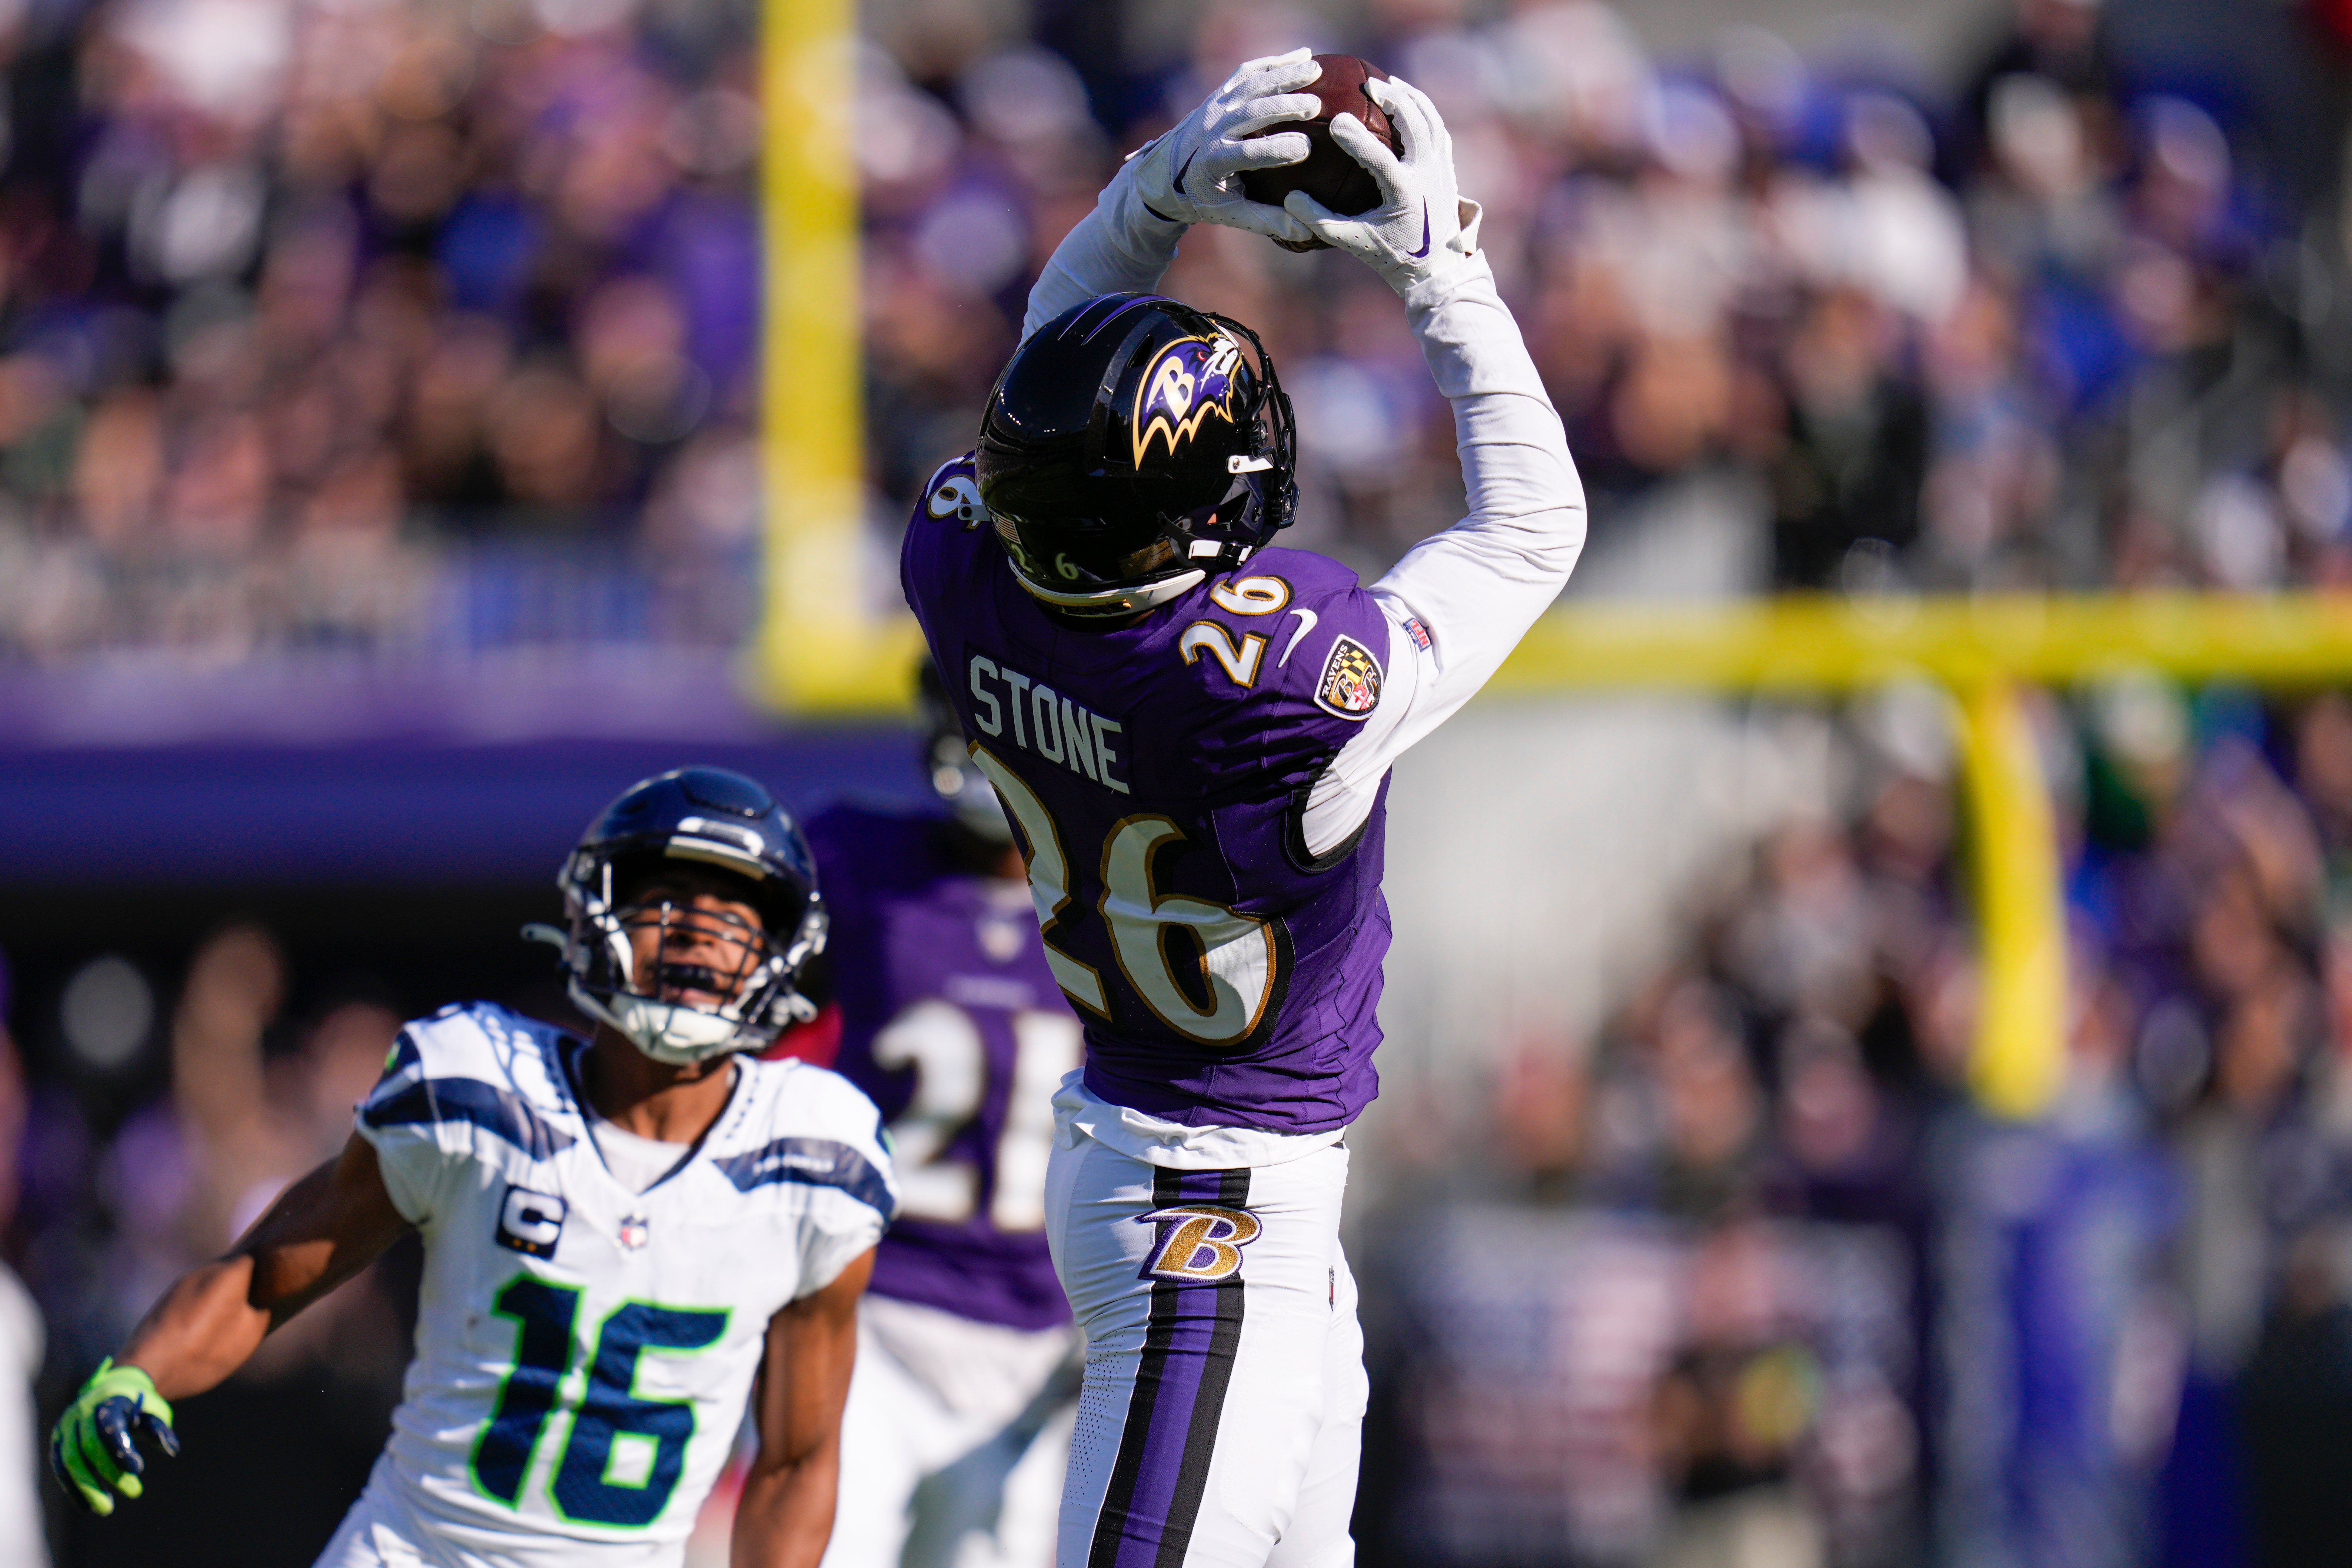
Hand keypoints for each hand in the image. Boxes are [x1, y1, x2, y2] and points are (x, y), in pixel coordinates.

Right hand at [50, 1358, 177, 1515]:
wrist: (111, 1390)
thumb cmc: (139, 1406)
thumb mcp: (154, 1412)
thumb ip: (160, 1430)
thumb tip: (173, 1450)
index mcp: (108, 1400)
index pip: (109, 1425)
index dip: (121, 1448)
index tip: (139, 1469)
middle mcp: (82, 1411)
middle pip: (88, 1446)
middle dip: (109, 1473)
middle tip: (135, 1492)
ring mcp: (66, 1426)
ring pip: (69, 1460)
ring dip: (87, 1487)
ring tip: (106, 1509)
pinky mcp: (58, 1440)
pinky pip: (59, 1467)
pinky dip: (72, 1488)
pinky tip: (86, 1507)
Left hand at [1121, 49, 1321, 243]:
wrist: (1166, 172)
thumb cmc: (1205, 197)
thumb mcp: (1231, 214)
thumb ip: (1267, 220)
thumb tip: (1307, 229)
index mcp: (1213, 161)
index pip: (1247, 153)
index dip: (1275, 150)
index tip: (1305, 148)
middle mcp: (1212, 129)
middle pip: (1251, 112)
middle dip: (1284, 106)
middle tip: (1315, 105)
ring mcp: (1215, 106)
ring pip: (1251, 85)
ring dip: (1284, 75)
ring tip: (1316, 69)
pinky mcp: (1219, 93)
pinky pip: (1247, 72)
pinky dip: (1274, 62)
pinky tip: (1302, 55)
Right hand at [1283, 76, 1482, 292]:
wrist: (1437, 269)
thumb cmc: (1392, 257)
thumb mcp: (1353, 242)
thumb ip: (1320, 221)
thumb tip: (1290, 199)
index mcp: (1404, 193)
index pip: (1379, 157)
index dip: (1355, 138)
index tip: (1335, 120)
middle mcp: (1428, 176)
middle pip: (1415, 125)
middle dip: (1393, 99)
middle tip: (1368, 84)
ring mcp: (1442, 170)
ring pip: (1431, 121)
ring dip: (1411, 98)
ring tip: (1389, 83)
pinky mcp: (1447, 169)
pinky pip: (1438, 130)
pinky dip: (1424, 110)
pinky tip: (1408, 100)